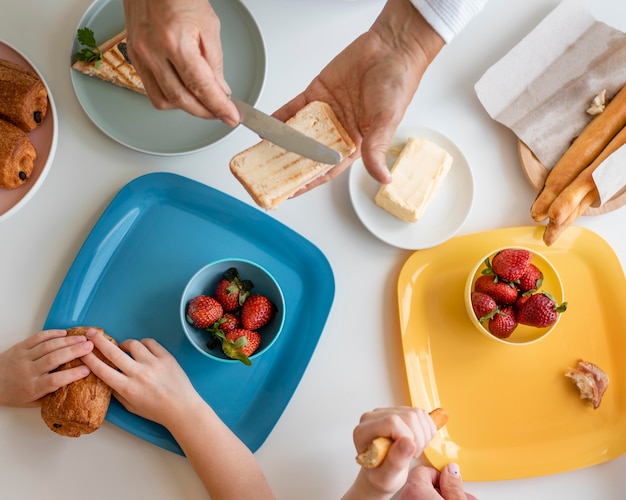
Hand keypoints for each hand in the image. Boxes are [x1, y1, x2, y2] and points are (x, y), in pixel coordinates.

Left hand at [0, 329, 92, 406]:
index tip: (87, 370)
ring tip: (82, 338)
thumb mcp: (31, 402)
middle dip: (75, 351)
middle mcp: (28, 371)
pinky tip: (64, 333)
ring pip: (48, 346)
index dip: (73, 374)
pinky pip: (38, 337)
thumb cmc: (12, 394)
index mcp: (32, 387)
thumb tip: (73, 387)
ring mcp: (23, 357)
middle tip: (90, 346)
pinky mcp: (20, 347)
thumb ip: (50, 395)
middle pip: (54, 358)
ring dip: (68, 340)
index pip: (55, 380)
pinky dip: (52, 333)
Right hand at [82, 330, 274, 498]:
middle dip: (99, 341)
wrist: (182, 408)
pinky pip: (150, 343)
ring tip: (123, 347)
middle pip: (113, 352)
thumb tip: (105, 377)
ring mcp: (153, 363)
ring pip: (133, 344)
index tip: (83, 351)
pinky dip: (143, 344)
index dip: (90, 359)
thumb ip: (117, 392)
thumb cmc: (155, 410)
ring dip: (125, 344)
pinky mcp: (166, 357)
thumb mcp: (131, 406)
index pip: (102, 370)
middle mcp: (138, 374)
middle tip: (91, 333)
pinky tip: (141, 348)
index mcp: (127, 388)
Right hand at [122, 0, 238, 124]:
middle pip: (182, 99)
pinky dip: (171, 97)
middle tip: (221, 113)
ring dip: (187, 107)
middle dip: (205, 111)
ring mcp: (140, 55)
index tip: (231, 117)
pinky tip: (184, 92)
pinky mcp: (133, 57)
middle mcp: (153, 51)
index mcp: (175, 41)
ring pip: (164, 100)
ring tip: (203, 101)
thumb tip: (220, 90)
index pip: (201, 86)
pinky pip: (152, 90)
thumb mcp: (209, 26)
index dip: (218, 107)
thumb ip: (215, 63)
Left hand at [274, 0, 444, 191]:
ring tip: (260, 154)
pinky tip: (266, 127)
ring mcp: (325, 113)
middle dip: (288, 165)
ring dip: (280, 143)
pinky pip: (294, 109)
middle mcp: (337, 131)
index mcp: (355, 144)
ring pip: (298, 132)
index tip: (290, 192)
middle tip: (267, 175)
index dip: (308, 181)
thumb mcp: (386, 121)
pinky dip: (280, 118)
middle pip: (307, 154)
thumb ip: (377, 149)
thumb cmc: (397, 84)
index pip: (326, 169)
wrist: (390, 48)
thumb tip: (383, 179)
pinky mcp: (316, 94)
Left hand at [343, 407, 436, 499]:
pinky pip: (421, 414)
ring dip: (423, 435)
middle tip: (412, 455)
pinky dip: (426, 430)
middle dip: (418, 438)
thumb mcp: (385, 479)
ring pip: (416, 414)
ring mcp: (386, 412)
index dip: (407, 436)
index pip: (391, 422)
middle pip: (407, 416)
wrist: (381, 472)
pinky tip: (418, 443)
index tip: (409, 454)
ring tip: (413, 450)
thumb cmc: (380, 476)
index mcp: (363, 432)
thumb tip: (409, 443)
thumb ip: (395, 462)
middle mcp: (373, 418)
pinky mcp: (399, 411)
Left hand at [398, 464, 477, 499]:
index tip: (450, 484)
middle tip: (453, 495)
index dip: (440, 477)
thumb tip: (452, 470)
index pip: (423, 471)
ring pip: (417, 496)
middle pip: (420, 485)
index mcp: (415, 491)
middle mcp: (404, 498)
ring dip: (434, 497)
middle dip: (438, 489)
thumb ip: (454, 486)